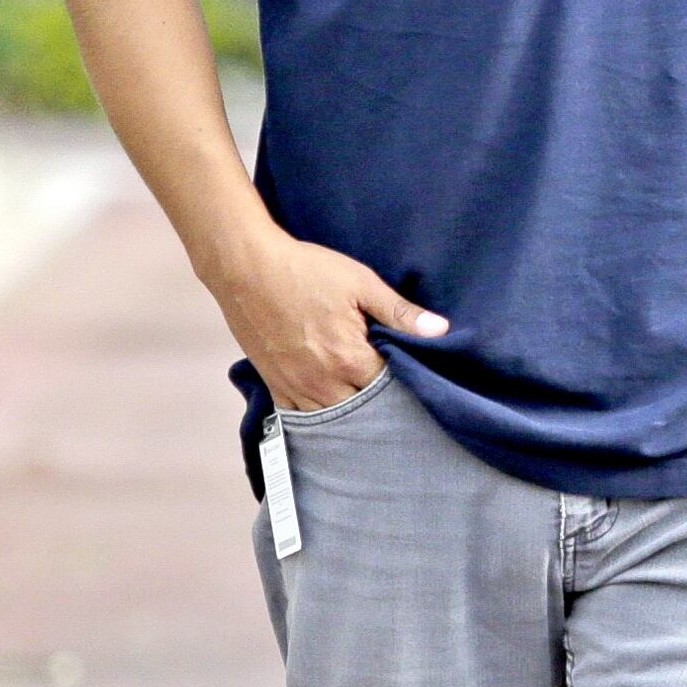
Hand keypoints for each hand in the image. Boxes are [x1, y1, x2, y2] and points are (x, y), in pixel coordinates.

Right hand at [203, 220, 448, 412]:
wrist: (245, 266)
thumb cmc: (305, 270)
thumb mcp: (360, 283)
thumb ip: (400, 312)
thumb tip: (441, 331)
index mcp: (349, 359)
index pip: (389, 389)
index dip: (403, 385)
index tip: (410, 377)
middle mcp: (322, 382)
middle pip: (361, 411)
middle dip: (378, 406)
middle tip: (391, 395)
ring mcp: (295, 387)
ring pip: (330, 419)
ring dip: (349, 414)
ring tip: (363, 403)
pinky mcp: (273, 384)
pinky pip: (299, 416)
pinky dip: (317, 416)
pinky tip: (330, 407)